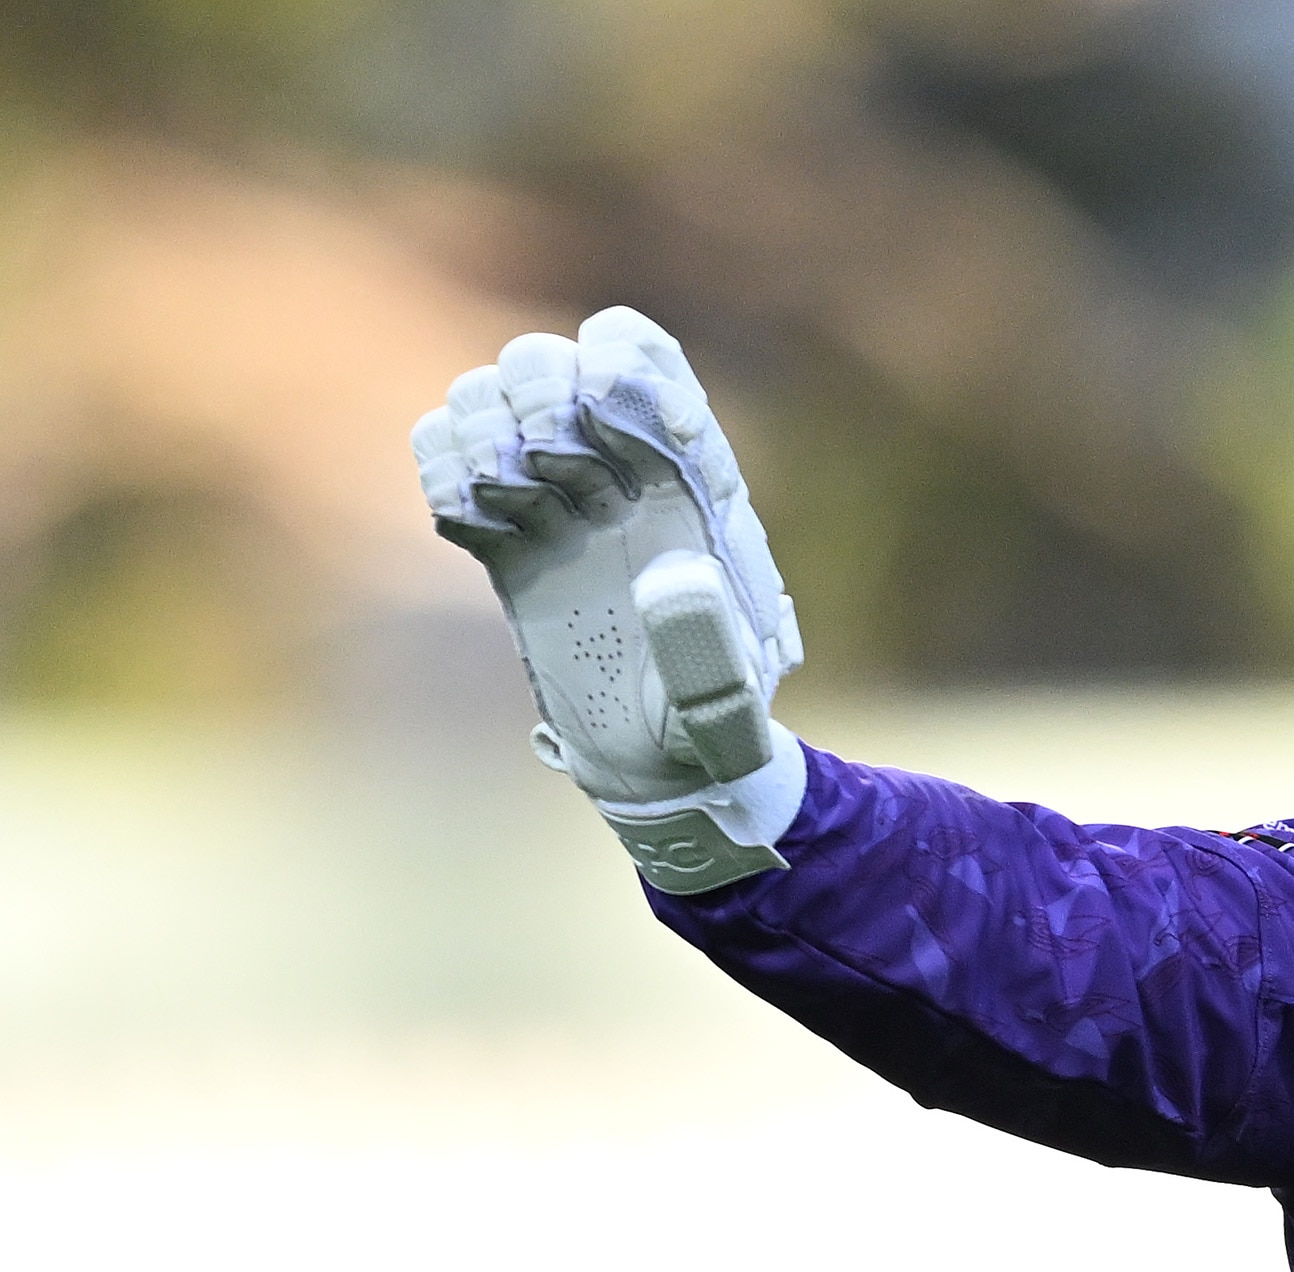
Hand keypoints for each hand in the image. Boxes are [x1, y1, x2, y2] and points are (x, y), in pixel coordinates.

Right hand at [413, 308, 805, 888]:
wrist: (658, 762)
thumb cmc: (709, 728)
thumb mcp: (725, 705)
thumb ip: (707, 651)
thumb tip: (672, 576)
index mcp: (695, 486)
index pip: (649, 363)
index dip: (617, 362)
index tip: (598, 406)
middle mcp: (621, 476)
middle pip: (553, 361)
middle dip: (535, 392)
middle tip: (543, 467)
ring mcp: (556, 502)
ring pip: (491, 395)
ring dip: (482, 431)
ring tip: (507, 500)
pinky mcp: (504, 538)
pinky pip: (445, 458)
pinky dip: (440, 471)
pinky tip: (472, 524)